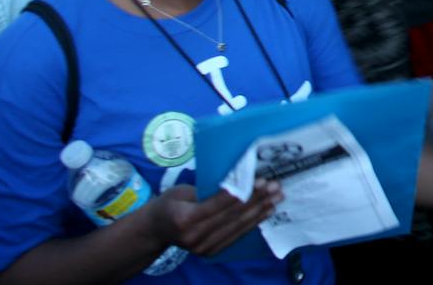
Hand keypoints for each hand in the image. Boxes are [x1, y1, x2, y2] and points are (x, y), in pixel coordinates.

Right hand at [151, 179, 281, 256]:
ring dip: (260, 211)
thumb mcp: (182, 191)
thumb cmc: (169, 204)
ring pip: (237, 227)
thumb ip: (206, 190)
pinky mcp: (211, 252)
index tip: (262, 180)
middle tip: (276, 187)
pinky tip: (266, 211)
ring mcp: (203, 248)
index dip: (242, 192)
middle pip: (232, 216)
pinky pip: (236, 235)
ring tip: (277, 197)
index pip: (219, 205)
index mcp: (185, 219)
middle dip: (257, 200)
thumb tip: (237, 181)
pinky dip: (253, 222)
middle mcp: (195, 237)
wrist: (155, 231)